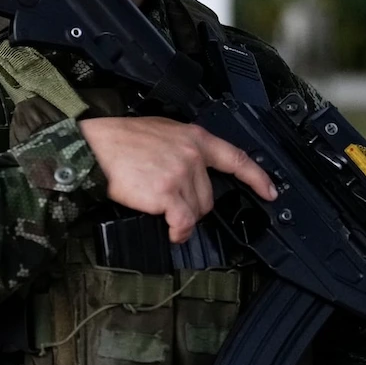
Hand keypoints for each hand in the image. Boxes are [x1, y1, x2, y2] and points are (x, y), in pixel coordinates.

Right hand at [78, 116, 276, 242]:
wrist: (95, 148)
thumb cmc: (120, 141)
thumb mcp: (161, 132)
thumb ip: (182, 148)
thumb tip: (191, 170)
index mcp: (194, 138)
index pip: (236, 159)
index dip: (257, 178)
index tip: (270, 191)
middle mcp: (192, 156)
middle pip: (210, 195)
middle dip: (194, 205)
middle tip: (171, 201)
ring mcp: (181, 175)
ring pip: (196, 210)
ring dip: (183, 217)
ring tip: (162, 210)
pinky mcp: (167, 194)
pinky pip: (183, 222)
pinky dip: (180, 231)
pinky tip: (174, 232)